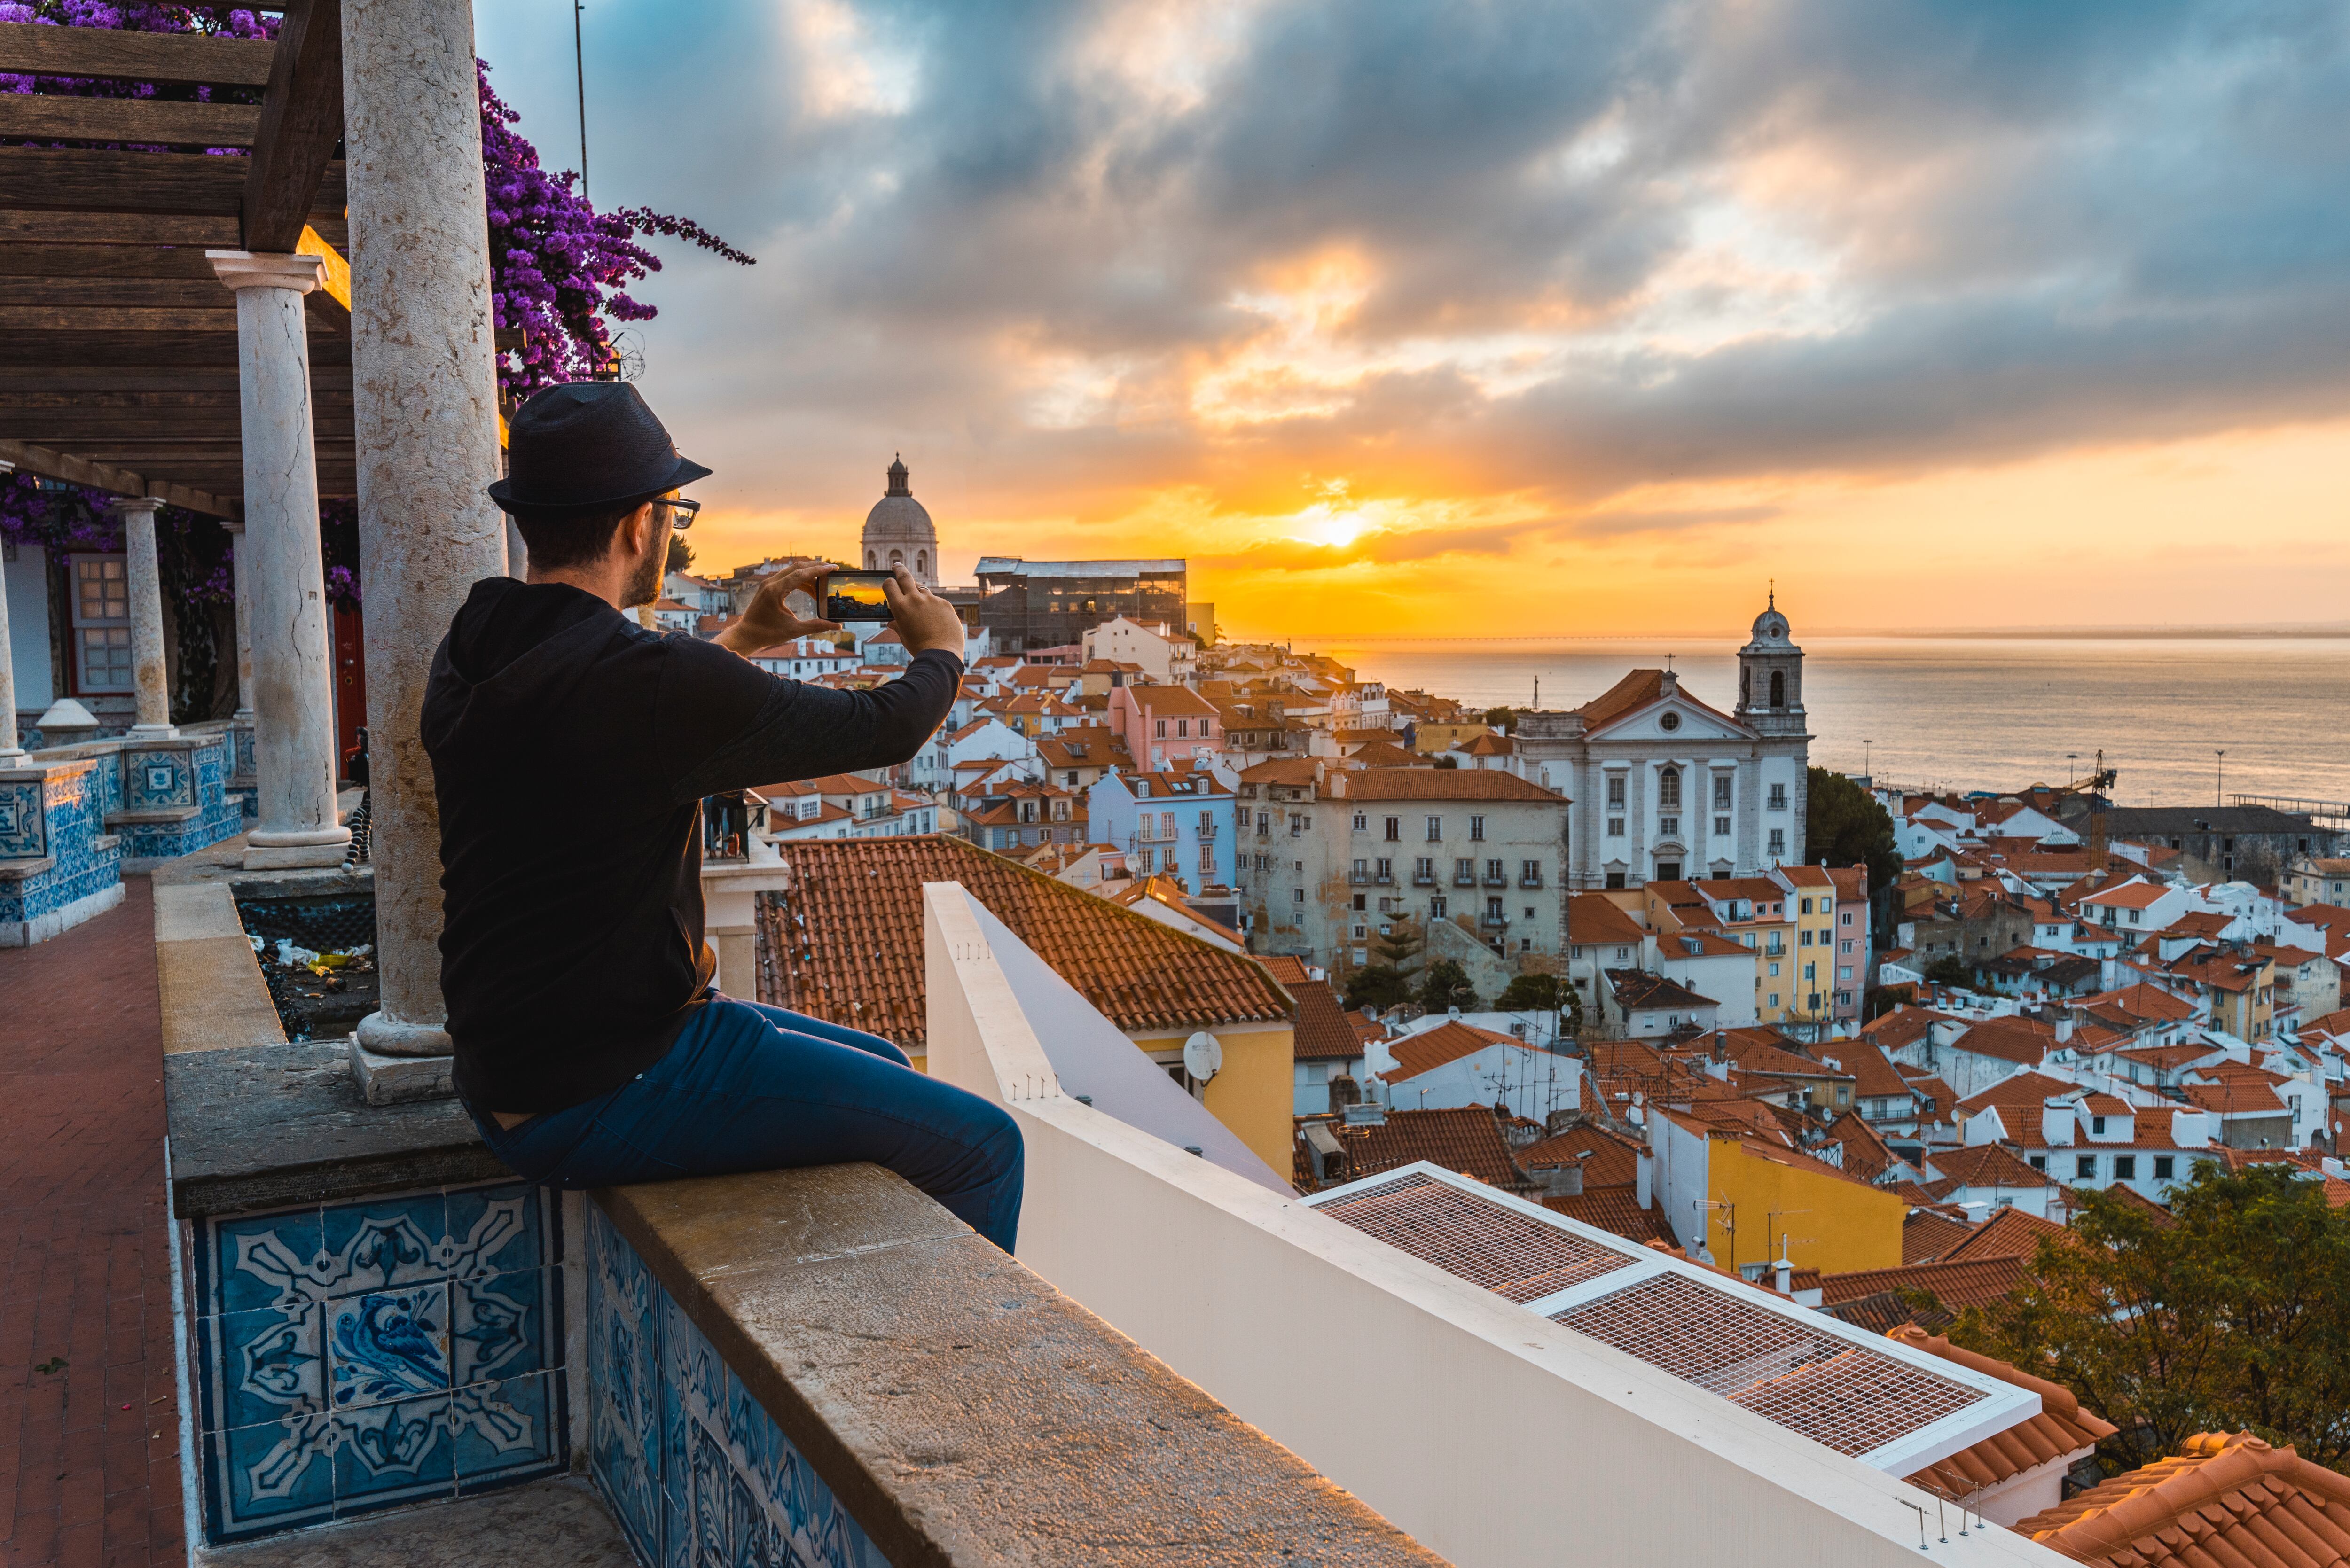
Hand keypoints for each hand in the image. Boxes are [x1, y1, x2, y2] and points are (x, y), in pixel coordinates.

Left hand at [715, 562, 838, 653]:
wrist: (746, 635)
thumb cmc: (767, 633)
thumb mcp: (794, 631)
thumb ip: (817, 626)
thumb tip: (837, 626)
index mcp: (775, 591)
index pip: (801, 574)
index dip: (819, 570)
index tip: (833, 568)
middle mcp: (770, 583)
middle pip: (797, 567)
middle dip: (816, 567)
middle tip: (832, 569)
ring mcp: (768, 584)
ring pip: (793, 571)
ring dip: (809, 575)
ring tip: (822, 585)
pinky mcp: (768, 587)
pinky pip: (787, 578)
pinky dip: (800, 581)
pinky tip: (811, 590)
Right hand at [885, 566, 965, 656]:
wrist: (942, 654)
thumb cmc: (920, 647)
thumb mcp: (904, 636)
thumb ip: (898, 625)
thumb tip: (891, 622)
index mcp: (900, 607)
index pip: (890, 584)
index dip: (889, 583)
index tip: (890, 582)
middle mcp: (915, 599)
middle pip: (905, 576)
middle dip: (899, 569)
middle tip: (897, 566)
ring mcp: (931, 600)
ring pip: (922, 589)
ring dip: (919, 594)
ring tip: (921, 608)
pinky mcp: (945, 603)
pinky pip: (936, 601)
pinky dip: (934, 607)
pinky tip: (936, 620)